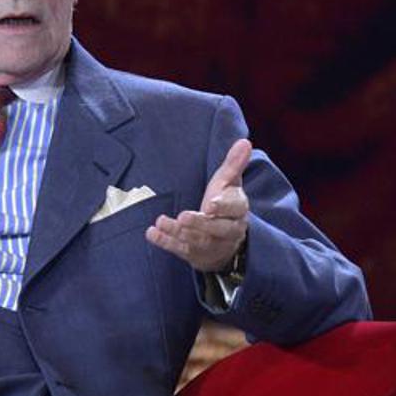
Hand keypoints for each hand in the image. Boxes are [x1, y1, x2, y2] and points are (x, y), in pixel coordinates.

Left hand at [145, 138, 250, 271]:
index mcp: (238, 211)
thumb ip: (234, 165)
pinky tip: (151, 233)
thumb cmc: (225, 206)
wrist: (225, 242)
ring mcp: (211, 245)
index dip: (223, 207)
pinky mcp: (195, 255)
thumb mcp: (229, 184)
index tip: (210, 204)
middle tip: (183, 216)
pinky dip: (166, 242)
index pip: (235, 209)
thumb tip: (244, 141)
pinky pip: (180, 250)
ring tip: (161, 221)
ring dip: (178, 232)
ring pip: (197, 241)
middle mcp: (228, 231)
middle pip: (217, 229)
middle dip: (200, 224)